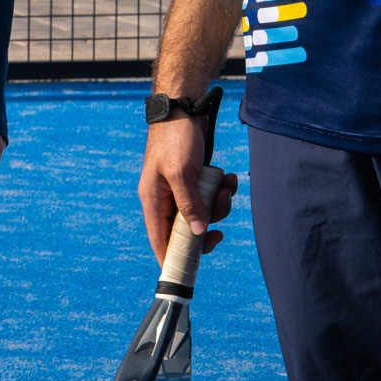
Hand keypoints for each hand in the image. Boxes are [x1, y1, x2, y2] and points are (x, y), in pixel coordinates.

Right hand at [139, 115, 237, 263]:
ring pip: (202, 213)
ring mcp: (180, 189)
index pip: (158, 239)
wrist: (184, 107)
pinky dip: (222, 190)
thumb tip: (198, 232)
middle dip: (207, 227)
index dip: (171, 258)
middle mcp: (165, 199)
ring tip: (227, 188)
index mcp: (153, 200)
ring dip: (219, 205)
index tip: (187, 273)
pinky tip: (228, 177)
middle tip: (220, 228)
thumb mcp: (181, 173)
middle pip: (186, 230)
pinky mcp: (194, 180)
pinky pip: (210, 196)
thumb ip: (189, 204)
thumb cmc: (175, 138)